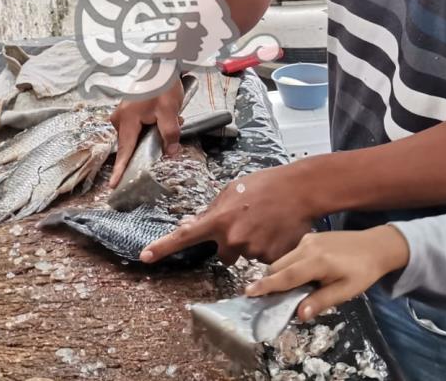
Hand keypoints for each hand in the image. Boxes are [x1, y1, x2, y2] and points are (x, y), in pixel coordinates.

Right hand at [108, 79, 184, 186]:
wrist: (161, 63)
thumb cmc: (162, 84)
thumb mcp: (169, 111)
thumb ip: (169, 134)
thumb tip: (170, 152)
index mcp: (127, 120)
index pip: (125, 150)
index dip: (120, 169)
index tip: (113, 185)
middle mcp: (120, 118)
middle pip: (133, 142)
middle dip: (152, 141)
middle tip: (173, 125)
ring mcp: (122, 113)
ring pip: (138, 133)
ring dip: (155, 130)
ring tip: (172, 115)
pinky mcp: (128, 110)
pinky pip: (139, 125)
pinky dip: (152, 123)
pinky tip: (166, 113)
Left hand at [140, 164, 314, 263]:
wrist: (301, 190)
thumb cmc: (266, 185)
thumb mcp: (234, 190)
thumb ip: (213, 210)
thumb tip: (192, 224)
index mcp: (220, 218)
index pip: (185, 235)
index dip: (163, 246)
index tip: (145, 256)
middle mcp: (233, 238)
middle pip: (223, 252)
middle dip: (232, 242)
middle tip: (249, 222)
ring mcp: (252, 250)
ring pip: (244, 255)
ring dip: (252, 244)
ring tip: (267, 222)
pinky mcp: (270, 258)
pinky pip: (263, 260)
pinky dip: (268, 248)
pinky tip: (276, 231)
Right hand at [244, 226, 409, 321]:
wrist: (376, 245)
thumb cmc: (363, 272)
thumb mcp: (346, 291)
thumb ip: (321, 301)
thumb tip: (299, 314)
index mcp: (318, 261)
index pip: (286, 276)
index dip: (266, 285)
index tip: (248, 292)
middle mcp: (308, 247)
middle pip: (278, 267)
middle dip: (269, 282)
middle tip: (263, 300)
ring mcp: (308, 240)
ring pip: (283, 259)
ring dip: (279, 274)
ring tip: (284, 292)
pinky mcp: (310, 237)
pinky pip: (292, 254)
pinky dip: (288, 266)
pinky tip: (299, 277)